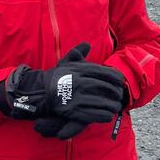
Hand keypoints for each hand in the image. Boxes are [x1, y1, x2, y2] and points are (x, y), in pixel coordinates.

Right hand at [4, 43, 125, 139]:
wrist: (39, 93)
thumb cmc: (56, 78)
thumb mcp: (65, 63)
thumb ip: (77, 53)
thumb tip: (88, 44)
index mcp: (77, 70)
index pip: (102, 72)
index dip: (115, 77)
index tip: (120, 81)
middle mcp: (77, 82)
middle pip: (103, 87)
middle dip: (115, 92)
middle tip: (120, 96)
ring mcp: (74, 97)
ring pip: (100, 102)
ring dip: (111, 105)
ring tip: (116, 107)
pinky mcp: (71, 111)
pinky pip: (92, 114)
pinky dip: (102, 115)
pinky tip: (107, 116)